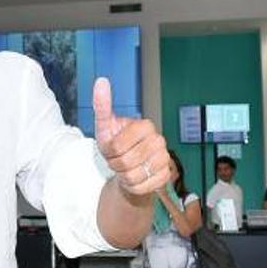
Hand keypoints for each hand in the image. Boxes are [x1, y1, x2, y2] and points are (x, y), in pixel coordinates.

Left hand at [93, 78, 168, 196]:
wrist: (129, 168)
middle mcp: (159, 140)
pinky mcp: (165, 176)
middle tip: (117, 160)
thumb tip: (101, 81)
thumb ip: (102, 105)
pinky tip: (134, 177)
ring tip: (125, 169)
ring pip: (133, 176)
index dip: (108, 152)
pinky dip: (132, 186)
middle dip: (114, 164)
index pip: (117, 146)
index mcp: (145, 126)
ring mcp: (164, 158)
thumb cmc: (116, 146)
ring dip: (123, 176)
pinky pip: (141, 187)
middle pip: (125, 162)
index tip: (111, 149)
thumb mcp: (105, 127)